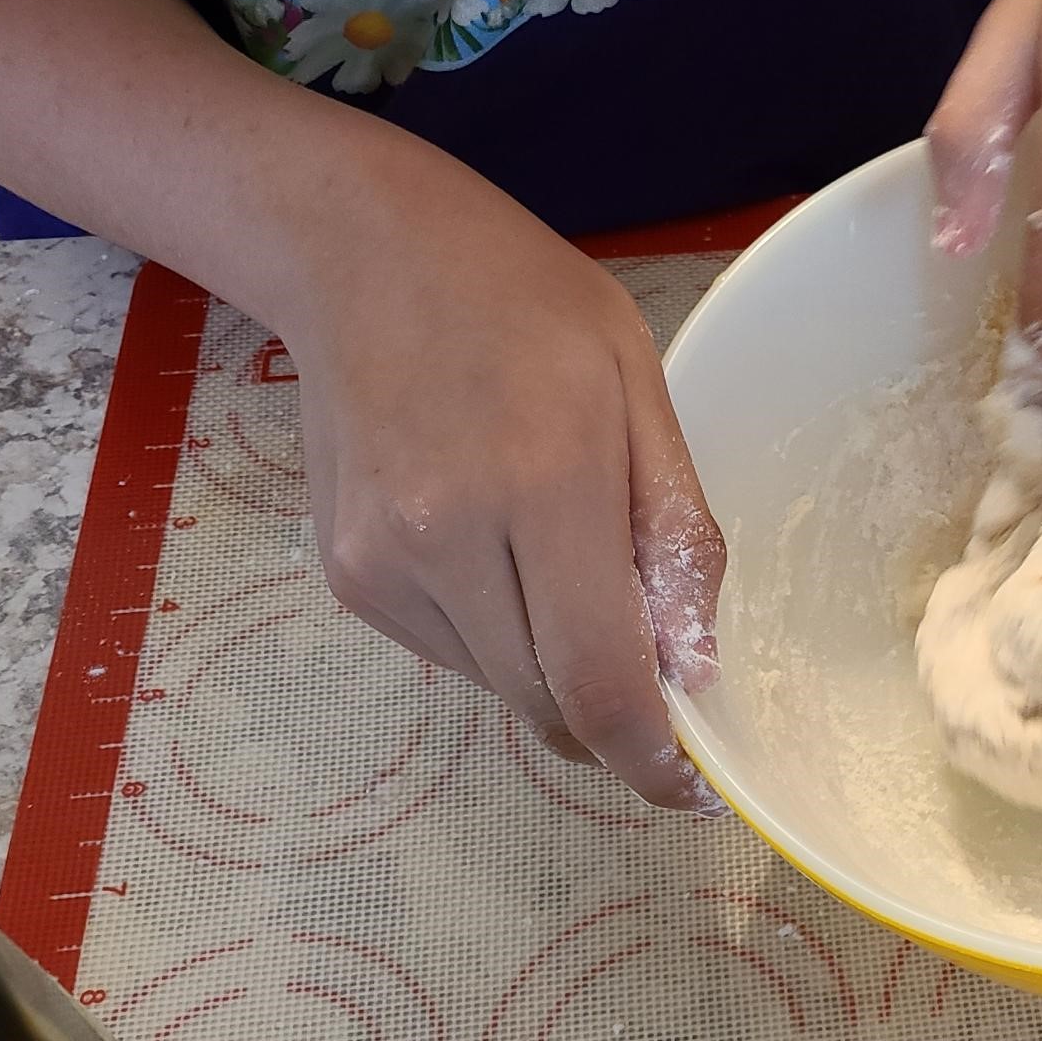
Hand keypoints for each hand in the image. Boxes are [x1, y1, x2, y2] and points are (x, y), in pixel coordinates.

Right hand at [286, 213, 724, 811]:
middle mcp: (446, 539)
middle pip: (546, 705)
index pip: (598, 679)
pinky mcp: (347, 578)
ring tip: (564, 569)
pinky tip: (502, 554)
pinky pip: (450, 655)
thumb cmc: (526, 308)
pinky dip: (498, 640)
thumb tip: (694, 665)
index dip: (649, 758)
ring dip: (554, 674)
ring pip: (499, 689)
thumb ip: (676, 531)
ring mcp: (382, 564)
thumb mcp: (639, 386)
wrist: (361, 255)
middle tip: (654, 679)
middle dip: (610, 720)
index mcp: (542, 484)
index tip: (688, 784)